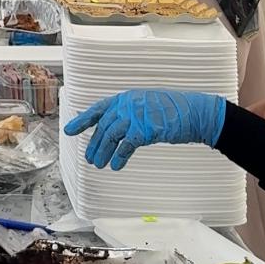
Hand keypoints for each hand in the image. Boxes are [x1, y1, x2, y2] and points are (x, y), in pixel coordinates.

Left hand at [64, 89, 226, 169]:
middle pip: (103, 126)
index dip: (82, 120)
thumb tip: (114, 128)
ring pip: (110, 136)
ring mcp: (135, 116)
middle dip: (94, 143)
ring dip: (102, 152)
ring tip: (98, 164)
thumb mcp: (146, 106)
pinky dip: (119, 157)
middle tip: (90, 158)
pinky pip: (125, 146)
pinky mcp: (145, 129)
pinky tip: (115, 166)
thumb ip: (129, 113)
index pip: (98, 109)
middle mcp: (127, 105)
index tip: (69, 130)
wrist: (195, 113)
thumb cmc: (173, 111)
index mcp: (126, 98)